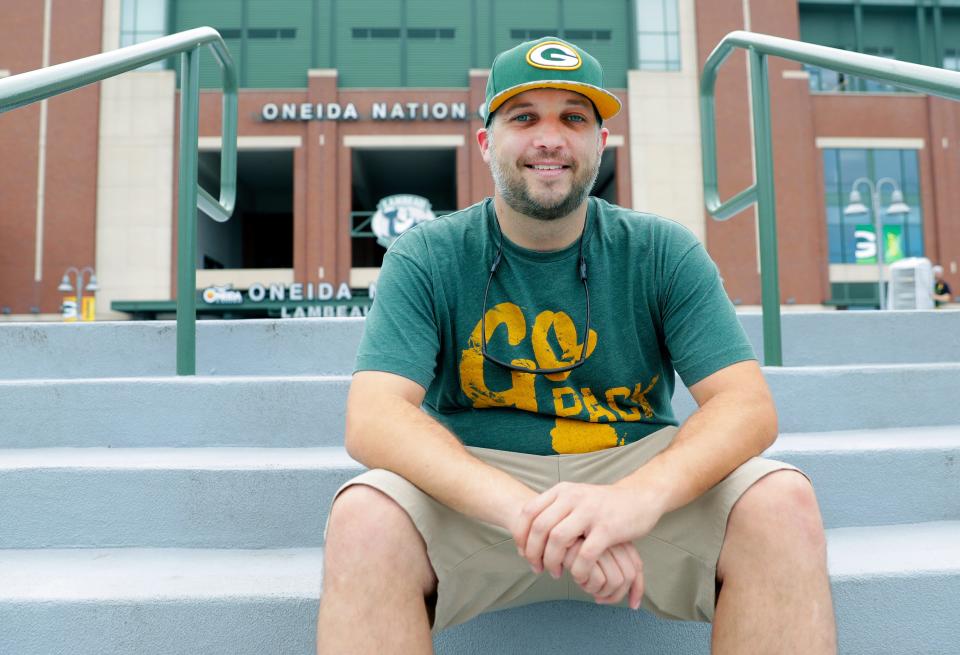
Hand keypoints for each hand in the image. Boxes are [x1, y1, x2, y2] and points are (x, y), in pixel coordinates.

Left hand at [513, 482, 665, 592]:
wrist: (639, 498)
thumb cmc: (602, 505)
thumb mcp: (575, 498)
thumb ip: (553, 511)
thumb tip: (526, 534)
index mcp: (562, 491)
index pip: (529, 512)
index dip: (520, 536)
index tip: (522, 553)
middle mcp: (573, 497)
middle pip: (540, 528)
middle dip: (533, 553)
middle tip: (537, 568)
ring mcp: (590, 512)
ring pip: (558, 540)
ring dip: (552, 561)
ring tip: (555, 573)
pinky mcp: (608, 529)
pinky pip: (585, 554)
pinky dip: (577, 569)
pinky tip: (578, 576)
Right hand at [563, 538, 644, 608]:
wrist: (544, 516)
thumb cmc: (568, 536)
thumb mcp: (594, 547)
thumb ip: (613, 566)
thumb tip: (634, 602)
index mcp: (617, 536)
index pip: (637, 568)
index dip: (636, 590)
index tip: (632, 604)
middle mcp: (612, 538)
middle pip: (628, 577)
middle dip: (614, 595)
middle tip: (598, 597)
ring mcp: (600, 543)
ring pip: (614, 580)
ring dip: (598, 591)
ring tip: (583, 584)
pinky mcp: (583, 548)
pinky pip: (595, 579)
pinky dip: (586, 585)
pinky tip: (575, 578)